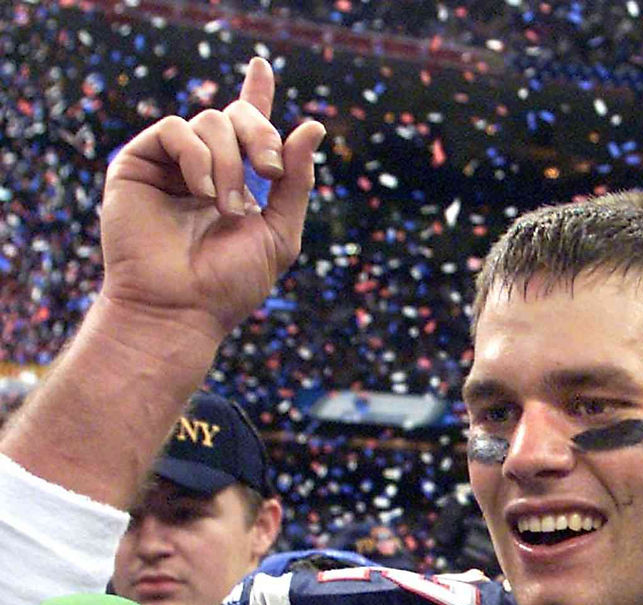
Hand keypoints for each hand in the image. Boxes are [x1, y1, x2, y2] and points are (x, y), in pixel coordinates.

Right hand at [98, 57, 324, 342]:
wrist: (180, 309)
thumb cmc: (228, 285)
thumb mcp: (279, 234)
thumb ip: (296, 182)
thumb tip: (313, 125)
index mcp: (237, 183)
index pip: (247, 128)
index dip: (256, 96)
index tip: (261, 67)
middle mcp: (203, 169)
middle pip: (236, 116)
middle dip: (261, 134)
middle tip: (269, 169)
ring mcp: (170, 165)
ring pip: (209, 122)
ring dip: (229, 163)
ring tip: (225, 208)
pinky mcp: (138, 164)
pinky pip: (174, 130)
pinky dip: (197, 156)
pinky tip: (202, 192)